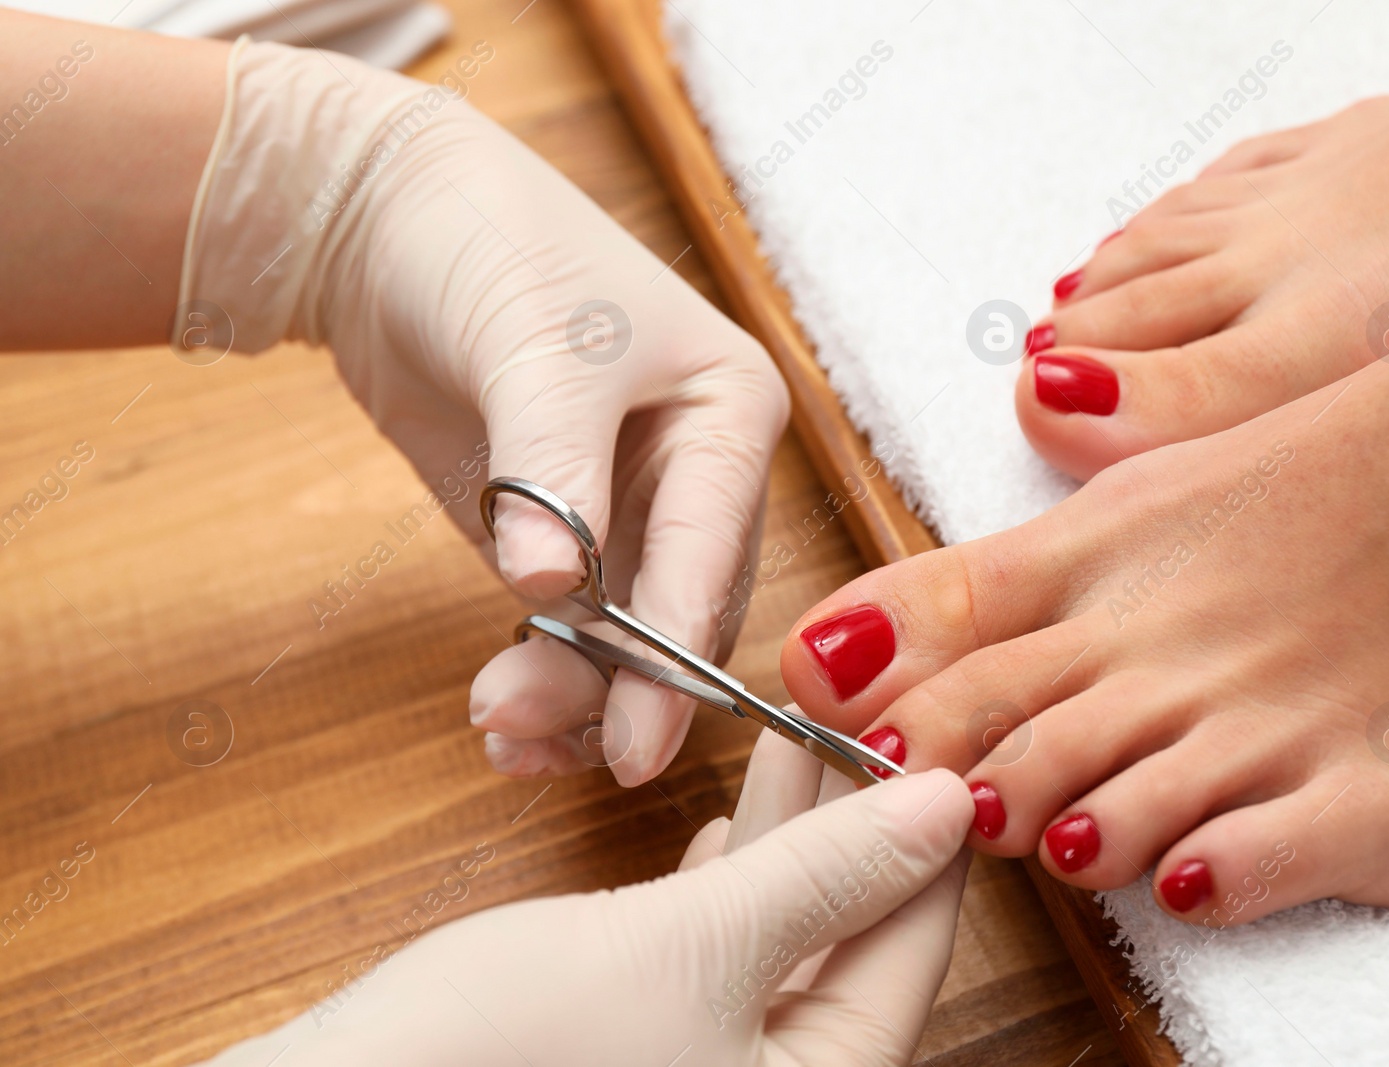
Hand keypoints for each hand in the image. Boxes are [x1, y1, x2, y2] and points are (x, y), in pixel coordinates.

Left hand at [181, 40, 788, 785]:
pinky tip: (503, 719)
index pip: (711, 551)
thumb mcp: (532, 344)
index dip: (673, 653)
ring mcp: (631, 514)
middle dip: (613, 686)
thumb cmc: (487, 243)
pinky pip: (573, 635)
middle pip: (683, 616)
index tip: (638, 741)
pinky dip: (543, 679)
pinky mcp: (564, 540)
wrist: (382, 221)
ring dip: (572, 696)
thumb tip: (552, 588)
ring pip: (630, 643)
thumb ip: (550, 470)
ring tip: (498, 729)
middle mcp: (698, 474)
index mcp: (729, 413)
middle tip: (524, 731)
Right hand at [202, 729, 975, 1065]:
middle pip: (854, 949)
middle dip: (859, 830)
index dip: (927, 833)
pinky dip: (726, 892)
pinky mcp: (636, 1057)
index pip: (914, 953)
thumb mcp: (690, 948)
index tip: (930, 730)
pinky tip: (728, 829)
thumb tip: (943, 806)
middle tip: (858, 719)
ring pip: (783, 947)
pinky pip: (717, 966)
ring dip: (791, 847)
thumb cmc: (498, 1053)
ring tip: (797, 739)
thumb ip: (823, 877)